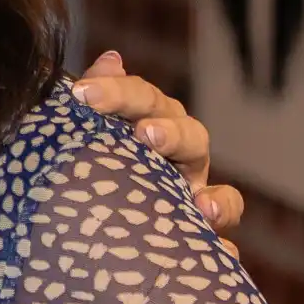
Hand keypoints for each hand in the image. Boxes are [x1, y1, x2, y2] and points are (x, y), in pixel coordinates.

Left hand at [72, 50, 244, 245]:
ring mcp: (192, 201)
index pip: (144, 101)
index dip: (118, 93)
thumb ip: (96, 97)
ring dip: (217, 199)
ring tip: (201, 204)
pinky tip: (216, 244)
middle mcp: (178, 161)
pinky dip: (224, 244)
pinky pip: (220, 245)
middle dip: (171, 133)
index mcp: (149, 127)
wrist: (79, 237)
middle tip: (146, 135)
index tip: (82, 94)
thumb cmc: (84, 175)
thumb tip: (111, 59)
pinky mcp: (198, 241)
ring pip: (218, 193)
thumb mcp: (84, 136)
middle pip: (189, 136)